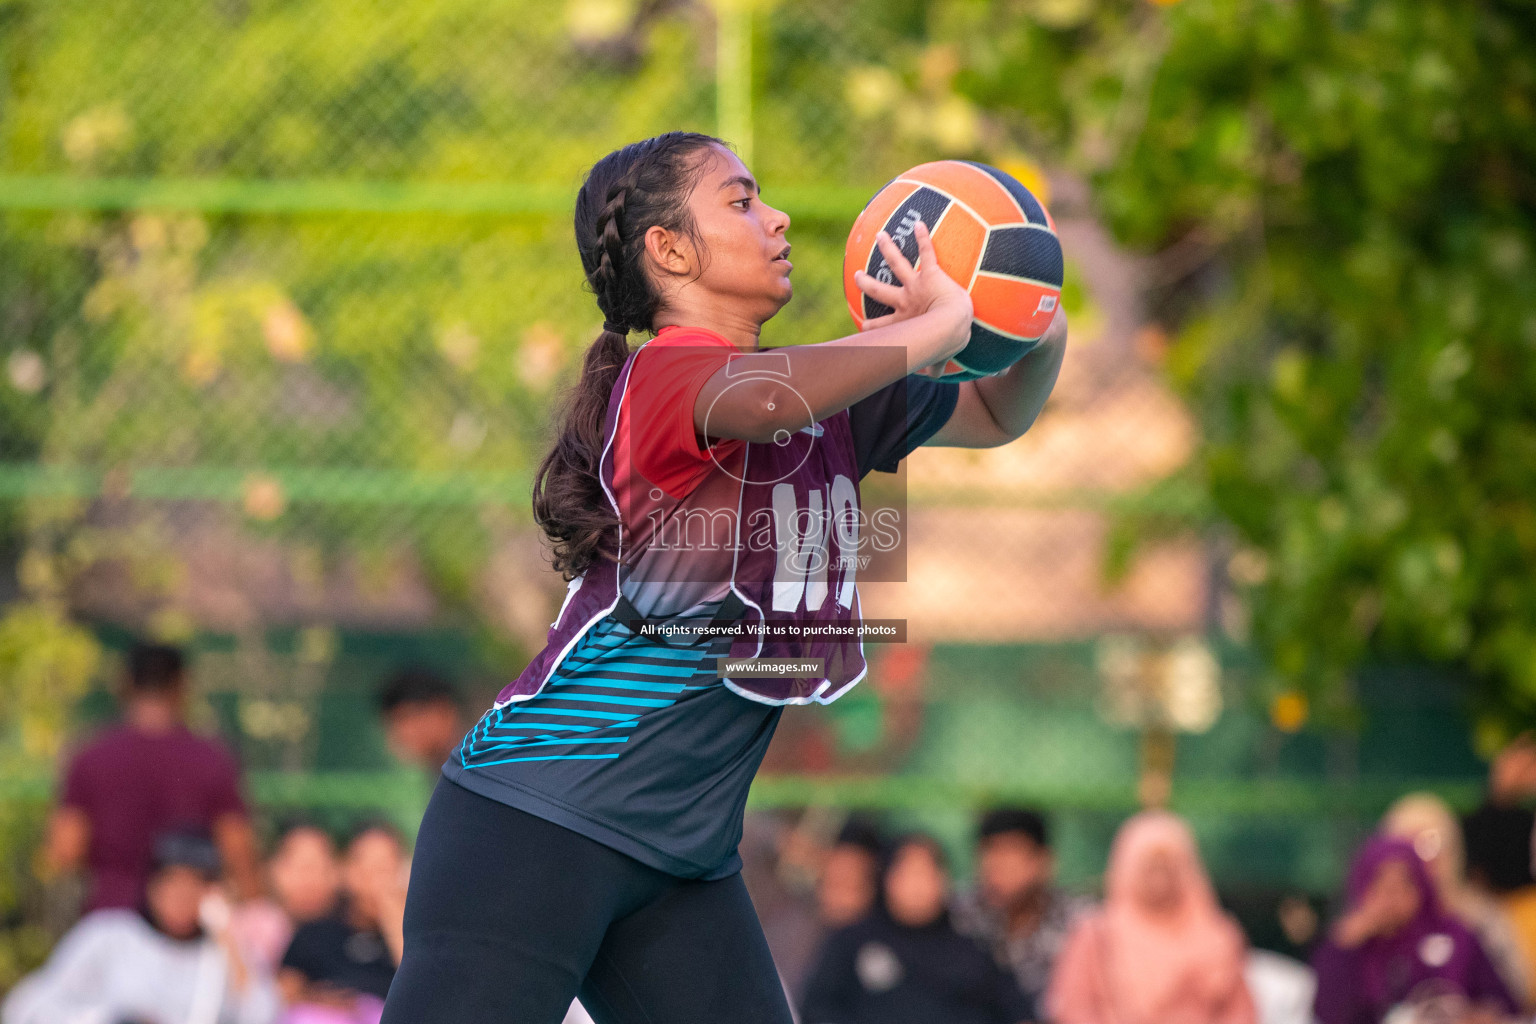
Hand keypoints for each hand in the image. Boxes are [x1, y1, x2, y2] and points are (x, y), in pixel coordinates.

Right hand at [854, 221, 971, 364]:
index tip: (863, 328)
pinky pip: (927, 252)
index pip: (882, 326)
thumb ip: (935, 366)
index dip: (871, 329)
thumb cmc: (947, 341)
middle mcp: (905, 301)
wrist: (953, 324)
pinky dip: (923, 236)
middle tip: (857, 276)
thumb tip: (934, 376)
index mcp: (905, 321)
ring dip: (888, 249)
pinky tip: (920, 222)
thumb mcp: (938, 356)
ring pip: (897, 264)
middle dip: (866, 284)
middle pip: (880, 292)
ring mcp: (916, 285)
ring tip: (880, 235)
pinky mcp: (931, 273)